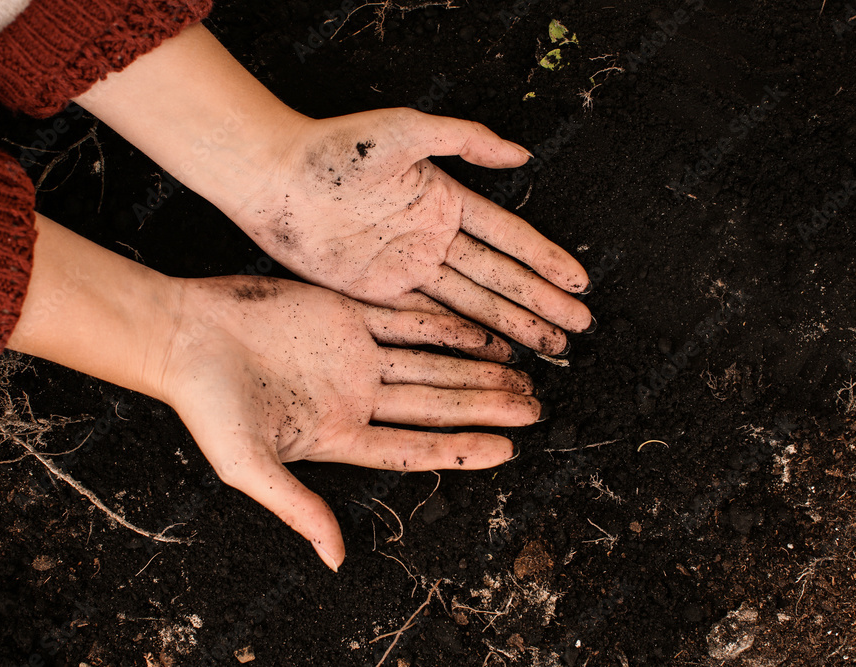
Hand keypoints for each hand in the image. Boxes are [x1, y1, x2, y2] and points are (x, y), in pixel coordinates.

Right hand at [159, 276, 540, 569]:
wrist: (181, 335)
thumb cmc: (206, 405)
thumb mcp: (249, 467)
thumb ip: (297, 508)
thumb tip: (337, 559)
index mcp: (338, 435)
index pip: (414, 446)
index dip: (461, 449)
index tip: (507, 450)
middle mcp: (355, 397)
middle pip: (435, 403)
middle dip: (485, 406)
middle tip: (535, 408)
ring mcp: (354, 355)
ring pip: (431, 363)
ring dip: (476, 368)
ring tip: (522, 375)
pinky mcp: (345, 314)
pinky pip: (406, 320)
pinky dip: (444, 326)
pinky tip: (481, 333)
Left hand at [230, 108, 592, 356]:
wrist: (274, 179)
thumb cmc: (337, 147)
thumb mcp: (407, 131)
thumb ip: (467, 139)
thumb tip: (523, 155)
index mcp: (446, 200)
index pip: (509, 237)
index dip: (546, 261)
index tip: (582, 283)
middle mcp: (434, 238)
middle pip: (500, 278)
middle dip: (541, 303)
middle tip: (579, 329)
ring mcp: (408, 268)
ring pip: (472, 304)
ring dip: (513, 326)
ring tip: (551, 349)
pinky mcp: (378, 293)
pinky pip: (429, 319)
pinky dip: (463, 338)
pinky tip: (494, 354)